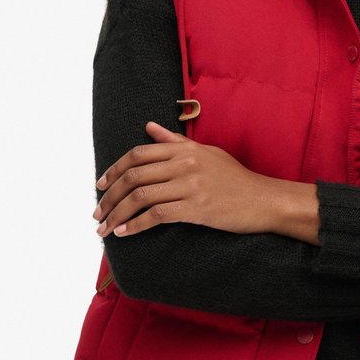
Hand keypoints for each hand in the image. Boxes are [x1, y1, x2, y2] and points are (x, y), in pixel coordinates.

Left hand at [93, 122, 280, 238]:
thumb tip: (149, 127)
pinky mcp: (196, 208)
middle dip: (110, 196)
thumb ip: (175, 142)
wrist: (263, 200)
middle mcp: (185, 164)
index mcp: (185, 150)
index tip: (100, 186)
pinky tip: (123, 233)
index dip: (114, 170)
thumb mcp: (206, 153)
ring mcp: (190, 185)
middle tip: (97, 212)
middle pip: (135, 175)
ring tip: (104, 228)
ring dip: (116, 213)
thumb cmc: (234, 178)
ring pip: (141, 196)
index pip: (138, 154)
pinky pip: (157, 215)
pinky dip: (135, 225)